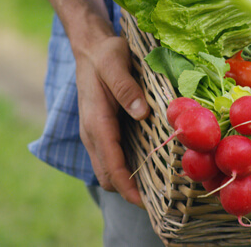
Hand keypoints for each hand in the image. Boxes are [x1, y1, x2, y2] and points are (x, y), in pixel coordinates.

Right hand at [76, 35, 149, 205]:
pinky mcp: (101, 131)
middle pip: (107, 176)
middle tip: (160, 199)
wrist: (90, 47)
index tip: (147, 203)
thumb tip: (140, 113)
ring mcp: (95, 134)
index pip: (110, 165)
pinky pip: (111, 158)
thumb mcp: (115, 62)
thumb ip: (125, 87)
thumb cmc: (105, 54)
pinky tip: (148, 166)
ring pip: (108, 170)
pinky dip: (126, 169)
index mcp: (96, 122)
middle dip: (129, 192)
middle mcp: (92, 133)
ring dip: (128, 183)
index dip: (127, 188)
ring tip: (158, 189)